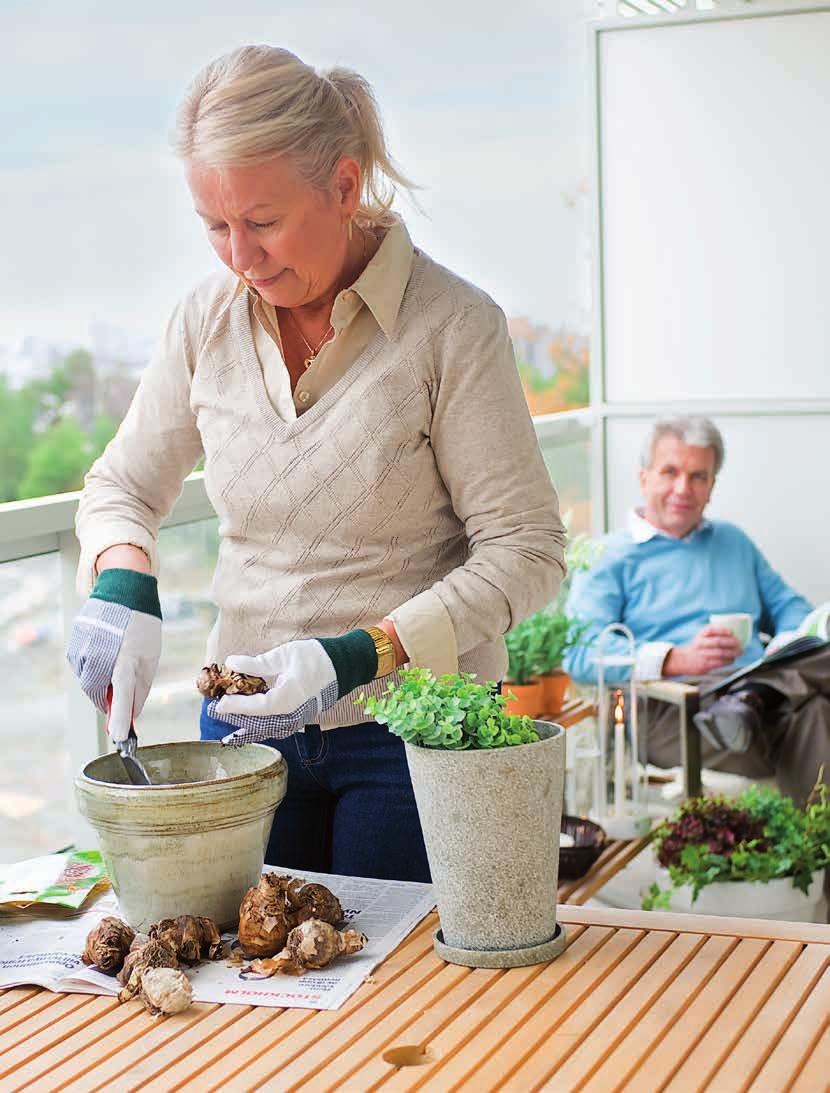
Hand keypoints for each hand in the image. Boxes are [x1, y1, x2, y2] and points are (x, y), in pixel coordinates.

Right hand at [66, 569, 161, 742]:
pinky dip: (90, 666)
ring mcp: (84, 648)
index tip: (118, 736)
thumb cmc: (143, 626)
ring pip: (87, 681)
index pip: (122, 694)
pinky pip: (80, 667)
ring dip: (99, 679)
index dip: (119, 717)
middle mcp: (103, 654)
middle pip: (98, 694)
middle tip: (118, 689)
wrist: (123, 590)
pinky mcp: (74, 643)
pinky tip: (102, 649)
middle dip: (106, 698)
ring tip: (114, 655)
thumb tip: (132, 715)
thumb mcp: (151, 657)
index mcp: (127, 658)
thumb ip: (141, 688)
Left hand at [210, 628, 389, 745]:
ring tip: (229, 721)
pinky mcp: (299, 717)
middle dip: (235, 717)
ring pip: (266, 728)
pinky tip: (250, 723)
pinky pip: (276, 726)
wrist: (343, 665)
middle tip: (214, 710)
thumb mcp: (283, 656)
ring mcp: (297, 719)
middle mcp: (291, 715)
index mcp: (286, 700)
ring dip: (247, 725)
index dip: (234, 706)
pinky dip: (261, 725)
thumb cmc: (315, 658)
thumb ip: (256, 663)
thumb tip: (231, 662)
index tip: (217, 702)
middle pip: (257, 722)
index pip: (254, 707)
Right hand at [663, 626, 742, 676]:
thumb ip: (713, 634)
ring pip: (721, 653)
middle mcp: (700, 644)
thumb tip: (734, 635)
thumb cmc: (697, 648)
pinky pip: (720, 662)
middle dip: (732, 643)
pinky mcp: (705, 665)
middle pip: (718, 642)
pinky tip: (732, 659)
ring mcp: (702, 655)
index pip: (711, 630)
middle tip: (740, 644)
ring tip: (740, 652)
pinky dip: (729, 660)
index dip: (722, 630)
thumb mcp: (701, 637)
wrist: (682, 660)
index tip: (731, 632)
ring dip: (733, 653)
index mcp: (700, 635)